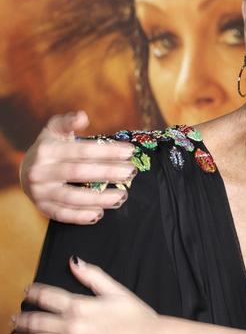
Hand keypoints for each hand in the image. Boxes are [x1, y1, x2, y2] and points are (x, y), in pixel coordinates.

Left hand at [9, 259, 160, 333]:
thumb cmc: (139, 317)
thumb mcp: (116, 291)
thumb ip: (92, 276)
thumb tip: (73, 261)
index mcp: (79, 305)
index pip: (45, 296)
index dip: (31, 293)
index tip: (26, 293)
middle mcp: (72, 326)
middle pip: (35, 322)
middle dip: (21, 321)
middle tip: (13, 321)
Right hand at [20, 112, 135, 223]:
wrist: (25, 172)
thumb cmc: (49, 149)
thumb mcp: (54, 131)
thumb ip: (68, 122)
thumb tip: (83, 116)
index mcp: (46, 150)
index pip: (81, 151)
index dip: (106, 151)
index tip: (129, 152)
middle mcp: (40, 171)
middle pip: (79, 173)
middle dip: (108, 172)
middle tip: (131, 172)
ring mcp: (40, 191)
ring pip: (72, 197)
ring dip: (99, 198)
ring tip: (121, 196)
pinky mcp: (42, 208)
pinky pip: (63, 214)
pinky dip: (81, 216)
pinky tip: (99, 214)